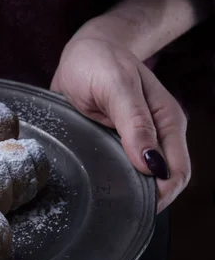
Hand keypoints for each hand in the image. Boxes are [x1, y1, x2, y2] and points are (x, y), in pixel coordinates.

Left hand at [51, 37, 189, 212]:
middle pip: (160, 182)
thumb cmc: (101, 62)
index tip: (136, 206)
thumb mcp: (117, 87)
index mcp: (167, 122)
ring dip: (127, 192)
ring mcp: (135, 141)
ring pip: (139, 179)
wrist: (85, 51)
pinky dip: (112, 181)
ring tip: (105, 201)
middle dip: (144, 199)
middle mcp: (156, 135)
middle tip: (115, 208)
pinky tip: (98, 186)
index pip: (175, 172)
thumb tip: (151, 164)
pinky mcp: (115, 144)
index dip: (160, 194)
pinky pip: (119, 170)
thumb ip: (135, 123)